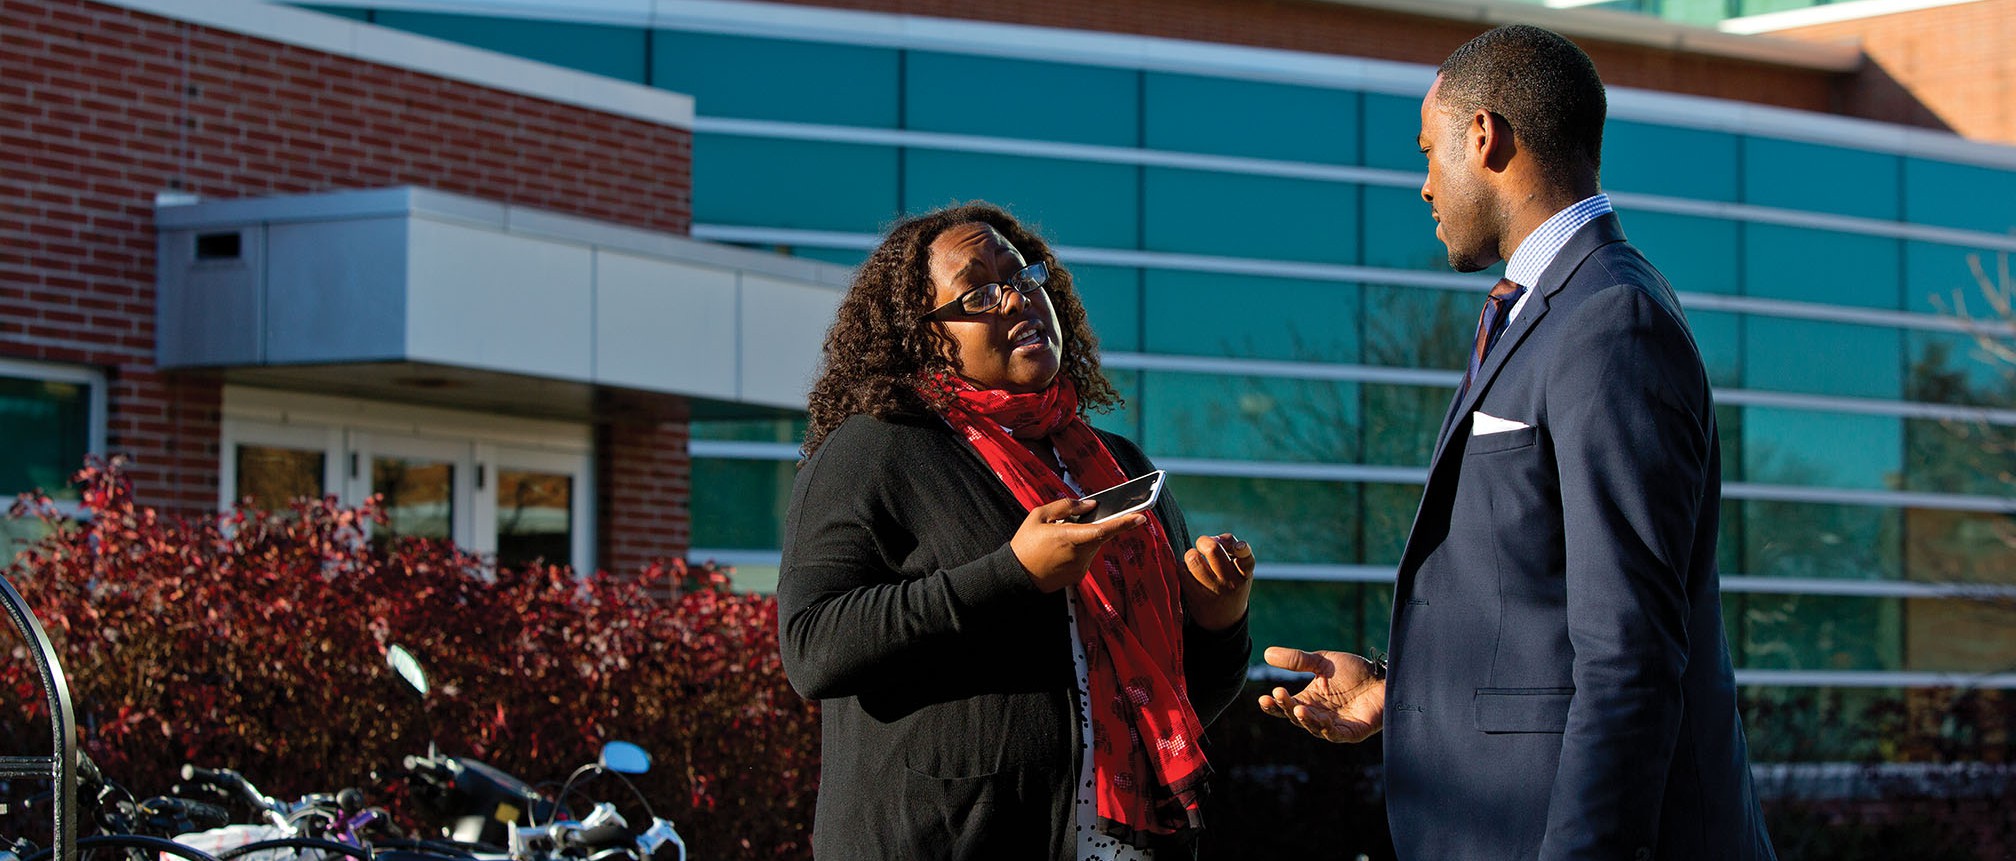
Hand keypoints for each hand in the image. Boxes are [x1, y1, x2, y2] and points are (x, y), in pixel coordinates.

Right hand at [1010, 497, 1147, 592]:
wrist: (1016, 576)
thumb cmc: (1025, 544)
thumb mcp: (1038, 516)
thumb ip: (1065, 506)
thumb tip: (1089, 505)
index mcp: (1068, 537)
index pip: (1103, 529)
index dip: (1124, 522)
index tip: (1141, 516)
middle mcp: (1078, 554)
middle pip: (1101, 535)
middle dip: (1100, 524)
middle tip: (1086, 519)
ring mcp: (1080, 567)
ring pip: (1094, 545)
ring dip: (1086, 536)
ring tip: (1060, 536)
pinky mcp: (1078, 575)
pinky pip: (1086, 555)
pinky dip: (1080, 547)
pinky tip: (1061, 548)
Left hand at [1181, 533, 1253, 630]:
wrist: (1224, 621)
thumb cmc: (1231, 585)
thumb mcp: (1241, 570)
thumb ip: (1231, 548)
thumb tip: (1213, 538)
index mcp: (1245, 574)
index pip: (1246, 556)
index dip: (1240, 546)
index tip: (1236, 547)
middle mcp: (1231, 582)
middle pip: (1212, 549)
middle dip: (1204, 541)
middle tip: (1203, 546)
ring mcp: (1213, 591)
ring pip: (1194, 559)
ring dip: (1191, 554)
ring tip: (1194, 559)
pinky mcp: (1197, 597)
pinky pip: (1183, 572)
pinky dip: (1182, 567)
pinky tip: (1187, 571)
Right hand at [1256, 647, 1385, 742]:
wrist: (1384, 676)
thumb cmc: (1355, 670)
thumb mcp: (1322, 662)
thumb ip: (1297, 660)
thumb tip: (1266, 653)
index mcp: (1310, 700)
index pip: (1286, 706)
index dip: (1274, 705)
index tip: (1263, 697)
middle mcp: (1319, 715)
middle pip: (1296, 717)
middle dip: (1286, 708)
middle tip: (1278, 695)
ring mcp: (1335, 726)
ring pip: (1314, 728)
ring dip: (1304, 719)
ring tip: (1297, 708)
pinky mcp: (1351, 733)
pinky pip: (1335, 734)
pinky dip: (1326, 729)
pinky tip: (1321, 719)